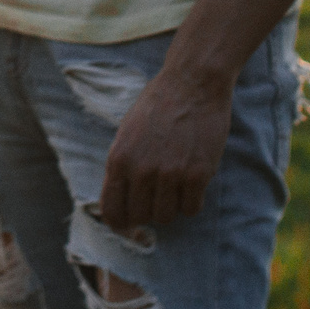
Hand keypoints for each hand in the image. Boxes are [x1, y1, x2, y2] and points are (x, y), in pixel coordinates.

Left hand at [98, 64, 234, 229]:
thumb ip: (121, 166)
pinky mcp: (198, 174)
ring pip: (166, 217)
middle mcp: (141, 170)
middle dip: (148, 212)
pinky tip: (193, 184)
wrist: (193, 84)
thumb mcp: (126, 133)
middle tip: (158, 196)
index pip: (112, 211)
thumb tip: (120, 202)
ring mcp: (170, 174)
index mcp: (118, 159)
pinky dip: (192, 202)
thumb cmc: (158, 105)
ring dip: (171, 206)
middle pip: (140, 217)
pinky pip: (192, 209)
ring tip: (176, 185)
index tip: (130, 224)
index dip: (120, 223)